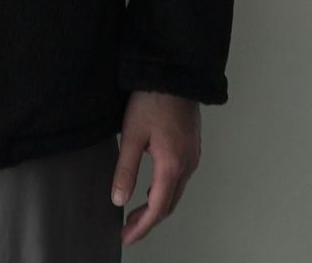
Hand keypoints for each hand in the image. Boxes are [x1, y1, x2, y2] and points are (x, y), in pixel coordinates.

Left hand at [110, 90, 200, 245]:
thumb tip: (118, 199)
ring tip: (137, 213)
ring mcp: (192, 156)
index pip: (158, 208)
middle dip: (149, 220)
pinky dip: (165, 190)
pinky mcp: (192, 147)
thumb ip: (126, 169)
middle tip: (129, 229)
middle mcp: (187, 164)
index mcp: (172, 165)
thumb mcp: (132, 134)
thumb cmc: (152, 99)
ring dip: (157, 205)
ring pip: (176, 191)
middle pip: (169, 204)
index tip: (127, 237)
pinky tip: (152, 189)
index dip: (142, 227)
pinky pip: (180, 178)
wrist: (174, 74)